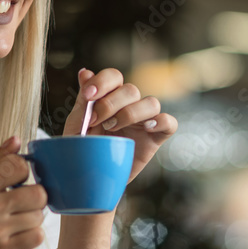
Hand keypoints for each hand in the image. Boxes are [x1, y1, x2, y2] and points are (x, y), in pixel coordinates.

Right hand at [0, 136, 47, 248]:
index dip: (23, 171)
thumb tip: (16, 141)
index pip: (19, 165)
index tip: (16, 180)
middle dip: (34, 196)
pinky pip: (36, 237)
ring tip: (16, 220)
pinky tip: (18, 234)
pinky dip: (32, 235)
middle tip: (21, 201)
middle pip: (38, 193)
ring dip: (32, 217)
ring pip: (38, 216)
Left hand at [63, 68, 177, 182]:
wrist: (92, 177)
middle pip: (131, 90)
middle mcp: (130, 105)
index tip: (88, 97)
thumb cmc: (84, 148)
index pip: (114, 76)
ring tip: (113, 128)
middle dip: (110, 104)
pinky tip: (146, 128)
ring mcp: (145, 121)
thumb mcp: (77, 124)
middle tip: (94, 122)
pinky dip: (162, 122)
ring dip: (131, 113)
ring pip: (151, 103)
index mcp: (110, 96)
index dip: (102, 82)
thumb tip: (85, 72)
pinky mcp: (156, 138)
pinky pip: (170, 123)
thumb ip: (83, 100)